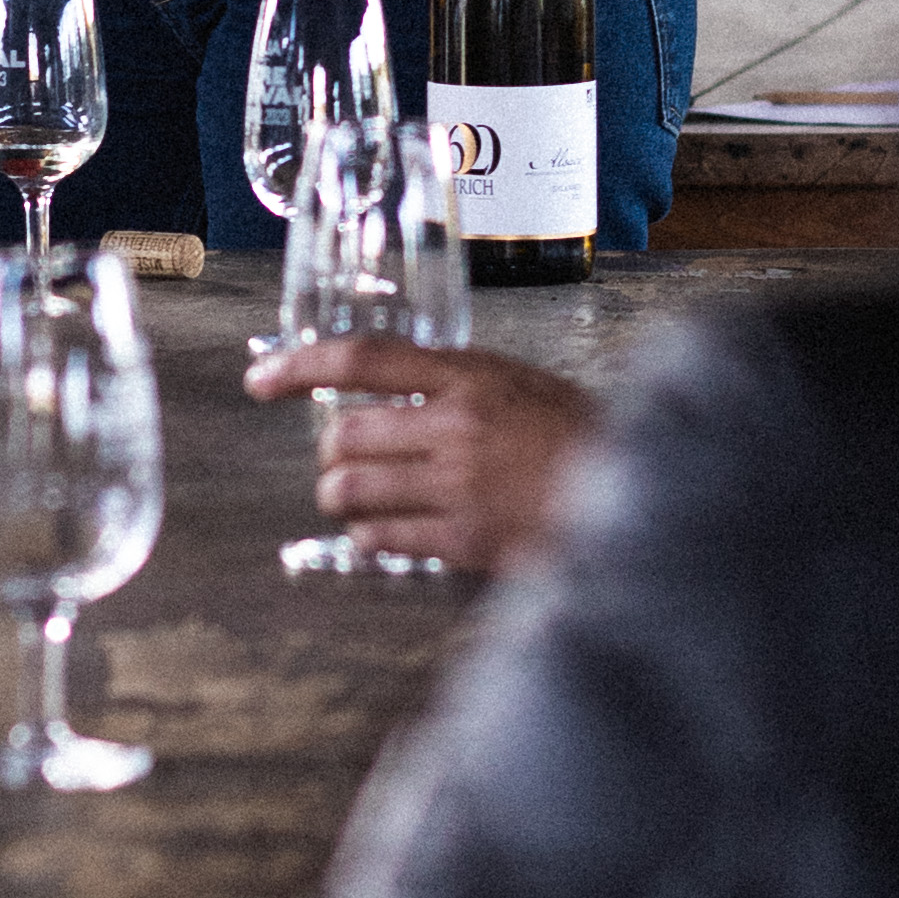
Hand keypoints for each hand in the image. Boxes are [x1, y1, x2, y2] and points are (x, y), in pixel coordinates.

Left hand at [251, 337, 599, 576]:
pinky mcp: (462, 539)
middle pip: (344, 435)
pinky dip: (371, 535)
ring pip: (351, 489)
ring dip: (342, 497)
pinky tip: (389, 531)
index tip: (260, 377)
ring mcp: (458, 485)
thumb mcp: (522, 384)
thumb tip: (392, 393)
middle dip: (331, 455)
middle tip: (343, 462)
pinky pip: (381, 537)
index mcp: (470, 376)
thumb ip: (458, 385)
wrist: (639, 492)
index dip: (299, 365)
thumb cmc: (582, 437)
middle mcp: (457, 426)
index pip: (364, 358)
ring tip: (356, 499)